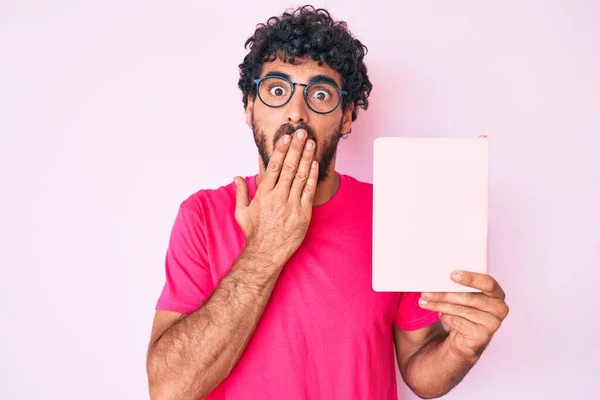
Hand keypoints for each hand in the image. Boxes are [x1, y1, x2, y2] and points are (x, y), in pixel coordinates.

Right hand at [234, 129, 317, 262]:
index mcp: (263, 194)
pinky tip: (314, 163)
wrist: (266, 254)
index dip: (281, 150)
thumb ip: (240, 193)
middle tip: (302, 133)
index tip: (286, 138)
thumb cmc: (255, 234)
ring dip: (306, 157)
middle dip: (296, 148)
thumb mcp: (241, 213)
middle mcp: (277, 197)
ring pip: (300, 176)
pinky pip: (308, 191)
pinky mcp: (303, 214)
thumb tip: (237, 177)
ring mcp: (291, 205)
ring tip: (311, 143)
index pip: (273, 167)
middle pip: (289, 167)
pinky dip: (312, 176)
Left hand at [418, 271, 508, 360]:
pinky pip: (458, 322)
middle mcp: (498, 308)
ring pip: (460, 309)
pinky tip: (441, 315)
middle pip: (468, 297)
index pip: (488, 283)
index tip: (453, 275)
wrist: (465, 338)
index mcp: (497, 294)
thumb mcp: (465, 296)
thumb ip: (459, 286)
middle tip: (426, 292)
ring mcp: (492, 324)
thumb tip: (437, 277)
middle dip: (444, 294)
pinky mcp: (481, 336)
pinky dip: (445, 318)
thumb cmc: (465, 311)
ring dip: (439, 305)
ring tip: (426, 302)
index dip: (471, 279)